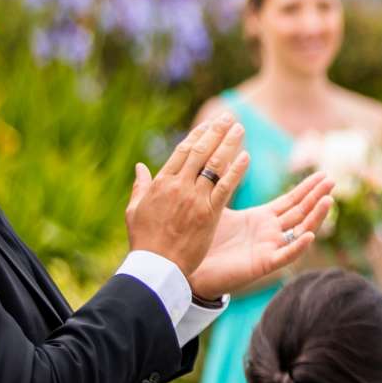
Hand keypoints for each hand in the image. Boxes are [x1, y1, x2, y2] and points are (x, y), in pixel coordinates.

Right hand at [127, 118, 244, 277]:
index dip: (198, 135)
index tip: (209, 124)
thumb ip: (141, 186)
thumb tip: (140, 167)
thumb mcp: (134, 210)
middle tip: (229, 117)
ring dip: (229, 144)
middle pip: (200, 152)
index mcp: (160, 183)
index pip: (183, 152)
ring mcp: (194, 198)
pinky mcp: (209, 213)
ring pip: (214, 165)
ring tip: (240, 128)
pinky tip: (246, 156)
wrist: (156, 265)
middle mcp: (178, 186)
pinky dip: (236, 170)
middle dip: (216, 132)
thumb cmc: (144, 240)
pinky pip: (226, 187)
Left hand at [186, 171, 333, 297]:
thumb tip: (223, 158)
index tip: (322, 174)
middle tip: (332, 180)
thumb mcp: (215, 206)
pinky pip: (285, 255)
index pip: (291, 201)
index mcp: (262, 218)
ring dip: (315, 217)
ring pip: (300, 231)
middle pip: (300, 212)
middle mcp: (271, 232)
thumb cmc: (203, 239)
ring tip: (328, 200)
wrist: (191, 268)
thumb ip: (224, 184)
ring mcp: (270, 248)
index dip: (307, 188)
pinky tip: (309, 235)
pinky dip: (298, 246)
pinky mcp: (263, 264)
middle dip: (316, 196)